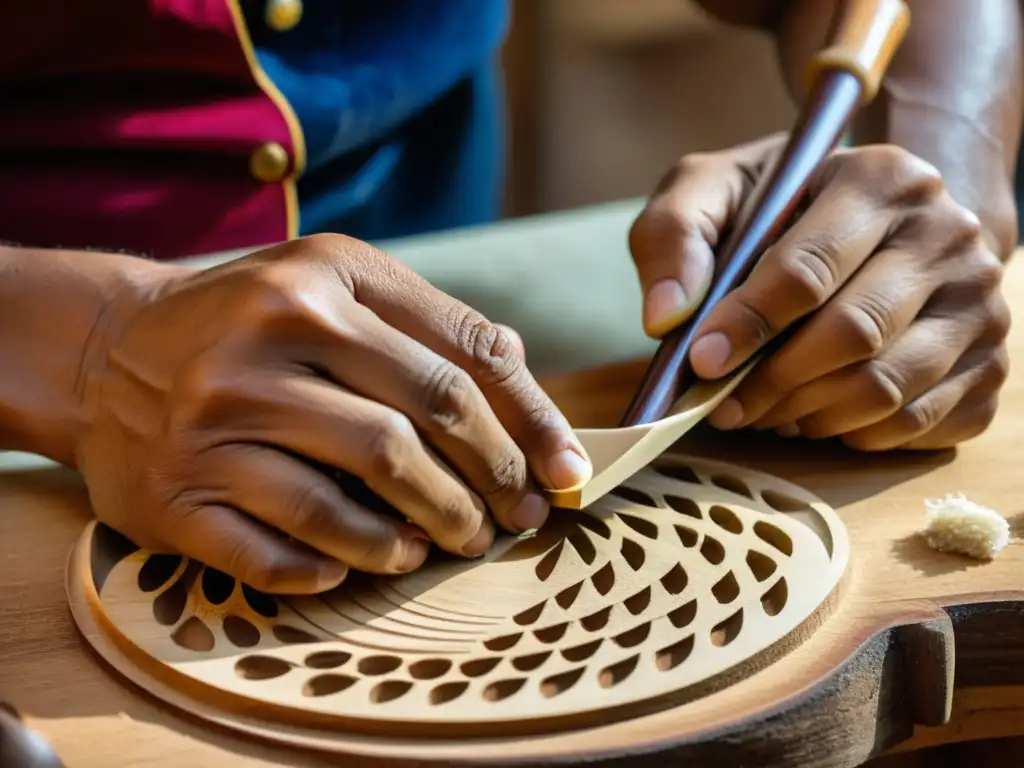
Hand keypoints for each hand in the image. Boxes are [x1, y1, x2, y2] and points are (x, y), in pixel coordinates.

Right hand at [75, 235, 590, 592]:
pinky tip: (373, 561)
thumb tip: (522, 381)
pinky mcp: (176, 494)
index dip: (530, 421)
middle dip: (490, 481)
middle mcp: (270, 335)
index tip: (567, 471)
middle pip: (423, 422)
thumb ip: (426, 322)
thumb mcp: (332, 286)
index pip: (464, 353)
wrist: (104, 350)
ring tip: (452, 540)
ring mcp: (217, 418)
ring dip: (426, 528)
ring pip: (359, 491)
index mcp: (326, 276)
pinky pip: (281, 548)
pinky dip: (341, 563)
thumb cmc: (247, 321)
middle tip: (516, 517)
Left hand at [630, 135, 1010, 450]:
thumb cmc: (783, 210)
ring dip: (805, 414)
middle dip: (771, 382)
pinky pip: (913, 424)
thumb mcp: (716, 192)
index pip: (808, 270)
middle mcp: (949, 236)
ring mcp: (980, 304)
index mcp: (882, 179)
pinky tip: (813, 412)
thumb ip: (675, 234)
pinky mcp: (990, 363)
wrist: (880, 223)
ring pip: (884, 389)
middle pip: (852, 335)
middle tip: (723, 402)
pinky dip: (849, 432)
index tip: (701, 361)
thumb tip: (665, 316)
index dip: (746, 324)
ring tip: (761, 408)